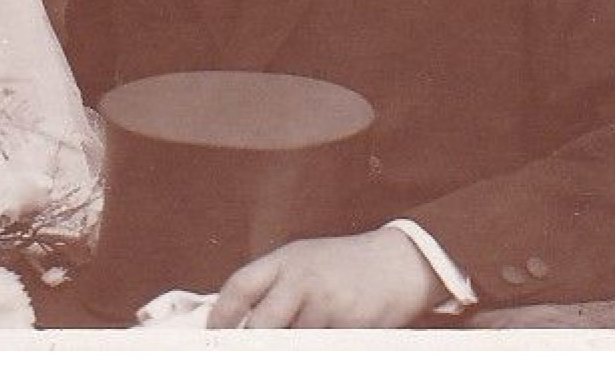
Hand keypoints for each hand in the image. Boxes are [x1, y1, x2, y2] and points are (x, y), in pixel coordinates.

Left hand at [206, 228, 448, 328]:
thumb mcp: (304, 260)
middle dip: (252, 344)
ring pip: (293, 342)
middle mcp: (303, 278)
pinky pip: (325, 348)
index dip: (221, 315)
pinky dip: (318, 350)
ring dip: (290, 349)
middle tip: (246, 354)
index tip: (214, 335)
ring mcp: (329, 303)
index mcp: (285, 259)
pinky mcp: (352, 325)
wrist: (400, 262)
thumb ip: (273, 284)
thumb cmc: (345, 264)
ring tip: (294, 345)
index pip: (240, 286)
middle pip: (262, 323)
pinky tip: (323, 343)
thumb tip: (239, 320)